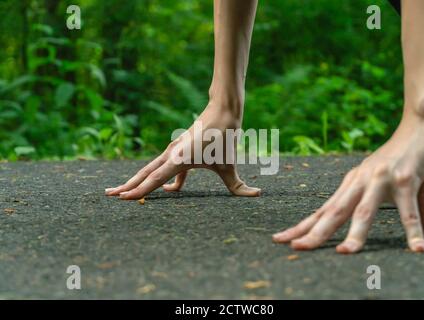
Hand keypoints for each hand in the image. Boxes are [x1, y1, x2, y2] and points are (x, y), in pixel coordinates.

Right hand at [105, 101, 260, 199]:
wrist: (223, 110)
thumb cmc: (226, 137)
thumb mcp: (231, 164)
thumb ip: (239, 185)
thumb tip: (257, 195)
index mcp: (179, 160)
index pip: (154, 179)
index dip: (139, 190)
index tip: (123, 198)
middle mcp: (171, 155)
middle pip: (144, 173)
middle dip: (127, 185)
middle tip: (109, 194)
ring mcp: (173, 151)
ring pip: (151, 169)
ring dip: (137, 180)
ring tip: (122, 190)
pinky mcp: (179, 149)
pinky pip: (165, 167)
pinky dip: (160, 178)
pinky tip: (167, 189)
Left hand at [273, 115, 423, 252]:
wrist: (423, 126)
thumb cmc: (405, 159)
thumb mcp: (396, 188)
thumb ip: (408, 214)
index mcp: (351, 184)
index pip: (323, 210)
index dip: (302, 226)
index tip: (282, 239)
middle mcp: (360, 181)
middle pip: (334, 212)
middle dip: (314, 232)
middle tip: (296, 248)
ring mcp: (381, 179)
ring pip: (364, 211)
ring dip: (355, 233)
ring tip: (344, 253)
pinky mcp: (405, 177)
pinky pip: (408, 209)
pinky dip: (412, 229)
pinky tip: (417, 247)